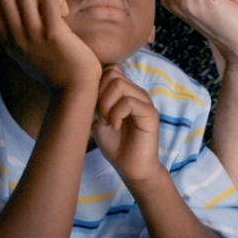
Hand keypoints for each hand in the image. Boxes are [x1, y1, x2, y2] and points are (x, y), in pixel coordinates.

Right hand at [0, 0, 100, 89]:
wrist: (74, 90)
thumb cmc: (57, 71)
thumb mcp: (28, 57)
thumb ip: (21, 39)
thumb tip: (23, 17)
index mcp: (9, 43)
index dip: (15, 4)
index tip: (33, 15)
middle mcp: (17, 38)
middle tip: (44, 8)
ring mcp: (34, 35)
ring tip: (55, 10)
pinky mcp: (53, 34)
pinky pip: (50, 1)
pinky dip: (59, 1)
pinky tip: (65, 14)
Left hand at [92, 65, 163, 182]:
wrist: (131, 168)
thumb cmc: (116, 145)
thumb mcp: (99, 119)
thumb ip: (96, 101)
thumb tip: (87, 86)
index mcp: (126, 92)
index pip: (110, 70)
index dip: (97, 85)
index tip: (93, 108)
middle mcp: (137, 92)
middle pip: (112, 74)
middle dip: (99, 94)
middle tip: (100, 116)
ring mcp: (145, 101)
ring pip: (119, 85)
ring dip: (106, 105)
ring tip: (107, 122)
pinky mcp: (150, 114)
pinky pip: (129, 102)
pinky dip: (116, 114)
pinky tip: (115, 127)